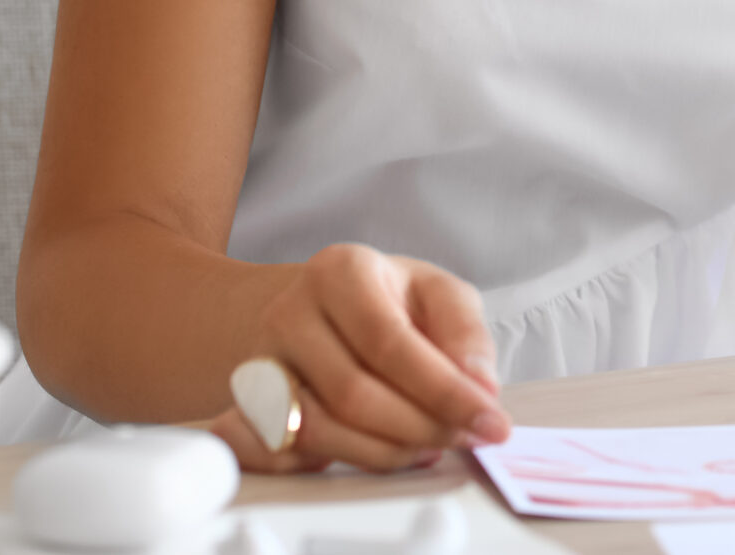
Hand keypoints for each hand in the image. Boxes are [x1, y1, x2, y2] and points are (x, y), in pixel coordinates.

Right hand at [209, 243, 509, 473]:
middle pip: (353, 394)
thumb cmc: (387, 301)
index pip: (391, 343)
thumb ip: (466, 332)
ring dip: (386, 452)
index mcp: (340, 271)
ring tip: (429, 445)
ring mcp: (258, 364)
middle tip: (463, 437)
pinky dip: (338, 463)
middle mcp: (288, 313)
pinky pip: (283, 457)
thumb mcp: (437, 293)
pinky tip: (382, 451)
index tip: (490, 421)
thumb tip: (480, 387)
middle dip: (420, 427)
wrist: (318, 311)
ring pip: (318, 431)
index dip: (444, 391)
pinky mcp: (244, 409)